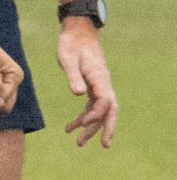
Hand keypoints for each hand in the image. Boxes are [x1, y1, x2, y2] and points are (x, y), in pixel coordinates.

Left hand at [56, 19, 117, 146]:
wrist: (76, 33)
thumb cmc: (71, 45)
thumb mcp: (68, 59)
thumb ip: (73, 77)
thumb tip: (79, 94)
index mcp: (99, 78)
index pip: (104, 101)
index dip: (96, 114)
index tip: (82, 124)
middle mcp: (103, 83)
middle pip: (110, 110)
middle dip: (107, 128)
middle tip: (104, 145)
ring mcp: (99, 86)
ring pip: (100, 111)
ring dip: (91, 127)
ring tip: (78, 142)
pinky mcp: (92, 86)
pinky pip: (92, 106)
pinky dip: (84, 117)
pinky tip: (71, 127)